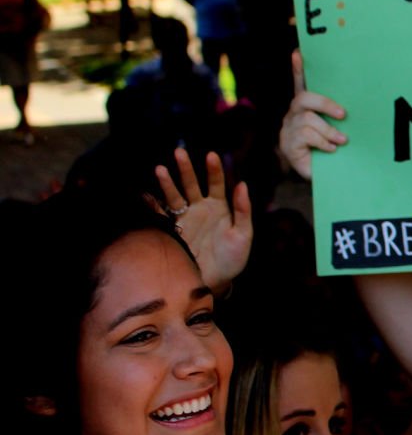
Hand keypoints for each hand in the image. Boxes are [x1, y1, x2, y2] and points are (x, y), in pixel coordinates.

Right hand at [156, 148, 251, 292]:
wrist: (216, 282)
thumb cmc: (233, 259)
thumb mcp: (243, 235)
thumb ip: (243, 210)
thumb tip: (243, 184)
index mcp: (220, 207)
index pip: (216, 183)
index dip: (214, 170)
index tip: (211, 155)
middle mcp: (200, 209)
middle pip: (191, 184)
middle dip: (186, 169)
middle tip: (179, 152)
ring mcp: (185, 219)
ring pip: (175, 196)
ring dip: (167, 183)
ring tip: (159, 169)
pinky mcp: (173, 231)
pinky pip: (161, 216)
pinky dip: (152, 206)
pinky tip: (145, 196)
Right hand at [279, 49, 348, 178]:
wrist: (328, 177)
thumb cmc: (336, 149)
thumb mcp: (340, 129)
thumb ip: (342, 114)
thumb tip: (354, 105)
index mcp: (308, 107)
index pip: (301, 84)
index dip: (299, 69)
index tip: (298, 52)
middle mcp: (295, 114)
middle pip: (304, 98)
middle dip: (325, 104)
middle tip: (344, 115)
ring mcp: (289, 129)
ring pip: (308, 119)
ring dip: (329, 131)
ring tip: (342, 141)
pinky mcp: (288, 144)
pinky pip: (306, 135)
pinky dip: (323, 142)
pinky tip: (332, 150)